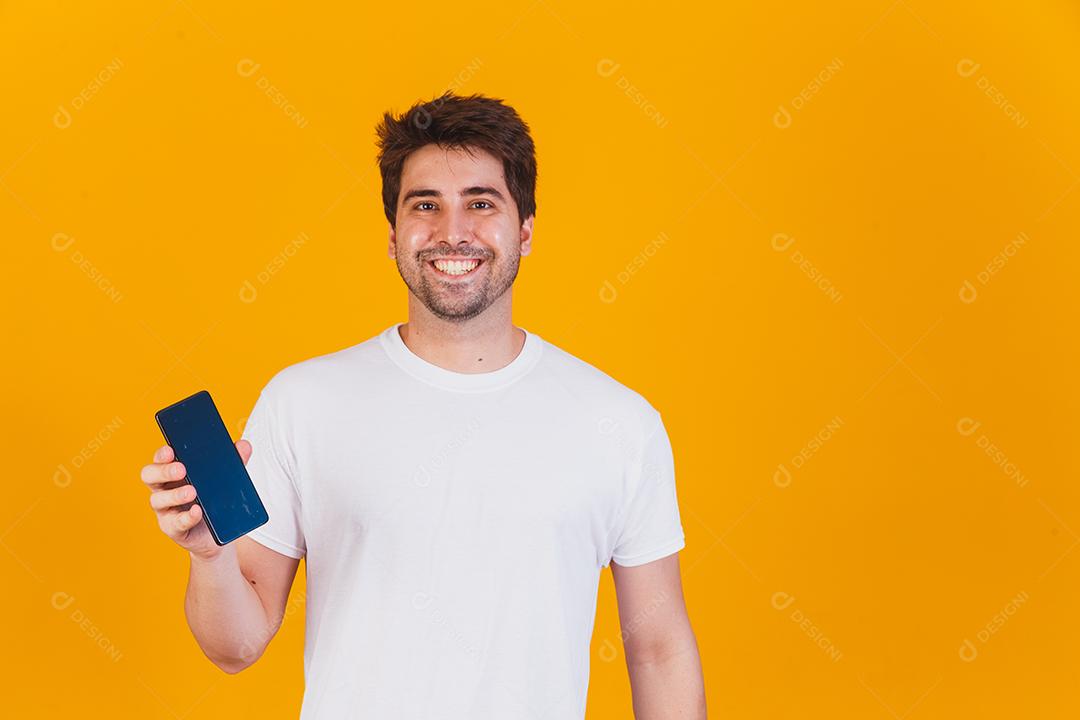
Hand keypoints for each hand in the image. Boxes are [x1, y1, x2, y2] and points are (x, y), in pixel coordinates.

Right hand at [140, 440, 253, 559]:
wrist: (215, 534)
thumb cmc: (213, 500)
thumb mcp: (224, 479)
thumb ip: (233, 462)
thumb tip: (244, 445)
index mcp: (173, 472)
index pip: (160, 458)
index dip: (162, 454)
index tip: (171, 450)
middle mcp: (164, 488)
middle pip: (149, 476)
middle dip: (164, 471)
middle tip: (182, 469)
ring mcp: (165, 509)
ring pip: (158, 500)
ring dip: (175, 495)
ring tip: (192, 491)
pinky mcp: (172, 528)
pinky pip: (175, 523)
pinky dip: (187, 517)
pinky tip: (197, 511)